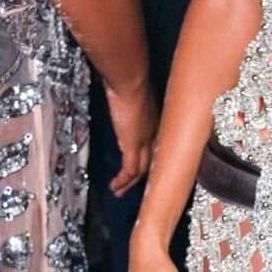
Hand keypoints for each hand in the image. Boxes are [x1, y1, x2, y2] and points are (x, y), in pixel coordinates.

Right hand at [106, 78, 157, 192]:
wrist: (130, 80)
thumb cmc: (130, 80)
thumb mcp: (132, 95)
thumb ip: (130, 102)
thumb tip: (121, 100)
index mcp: (156, 122)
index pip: (156, 147)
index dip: (150, 159)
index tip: (143, 168)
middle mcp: (154, 133)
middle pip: (152, 162)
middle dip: (142, 177)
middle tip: (132, 186)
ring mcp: (145, 140)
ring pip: (142, 169)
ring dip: (130, 183)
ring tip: (120, 191)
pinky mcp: (133, 144)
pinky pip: (130, 169)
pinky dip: (123, 180)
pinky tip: (115, 186)